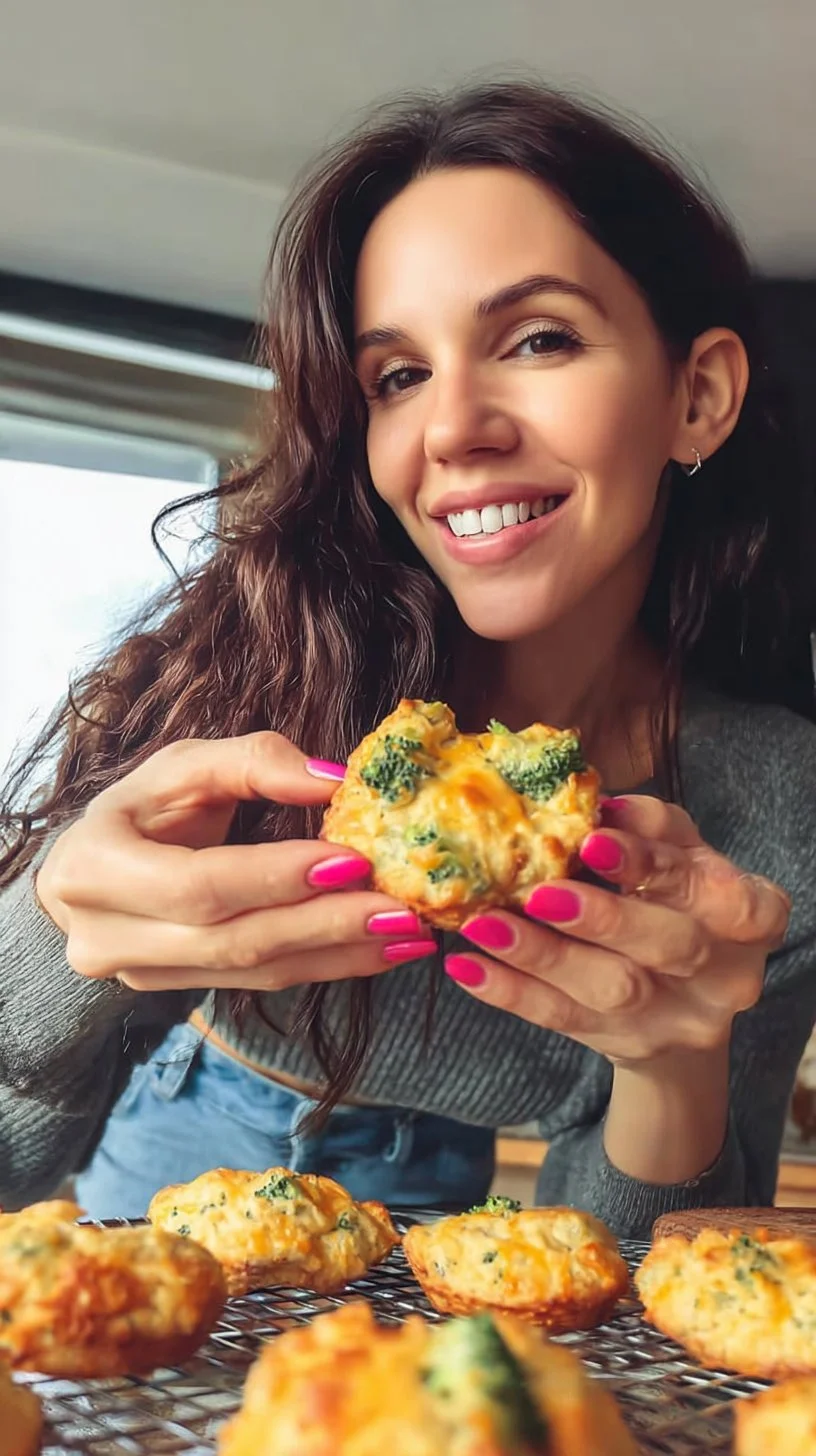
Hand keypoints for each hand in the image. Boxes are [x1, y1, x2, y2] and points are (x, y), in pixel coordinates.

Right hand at [36, 733, 435, 991]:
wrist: (84, 870)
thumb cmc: (140, 808)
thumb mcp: (181, 766)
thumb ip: (253, 761)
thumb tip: (333, 779)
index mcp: (95, 867)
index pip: (198, 885)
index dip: (275, 876)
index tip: (351, 861)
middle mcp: (108, 936)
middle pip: (233, 939)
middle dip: (325, 925)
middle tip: (400, 910)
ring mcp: (139, 976)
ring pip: (253, 971)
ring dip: (339, 953)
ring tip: (409, 933)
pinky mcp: (177, 992)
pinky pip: (260, 982)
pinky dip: (326, 964)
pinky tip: (380, 949)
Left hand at [445, 795, 789, 1063]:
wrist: (680, 1002)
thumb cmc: (678, 905)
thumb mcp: (682, 858)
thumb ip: (653, 827)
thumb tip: (600, 803)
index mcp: (750, 916)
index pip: (711, 891)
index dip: (654, 866)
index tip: (593, 840)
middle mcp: (726, 976)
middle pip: (667, 946)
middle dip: (599, 917)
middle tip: (538, 892)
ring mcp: (676, 1020)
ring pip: (609, 988)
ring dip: (541, 954)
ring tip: (484, 923)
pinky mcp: (624, 1045)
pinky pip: (562, 1019)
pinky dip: (511, 992)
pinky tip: (469, 967)